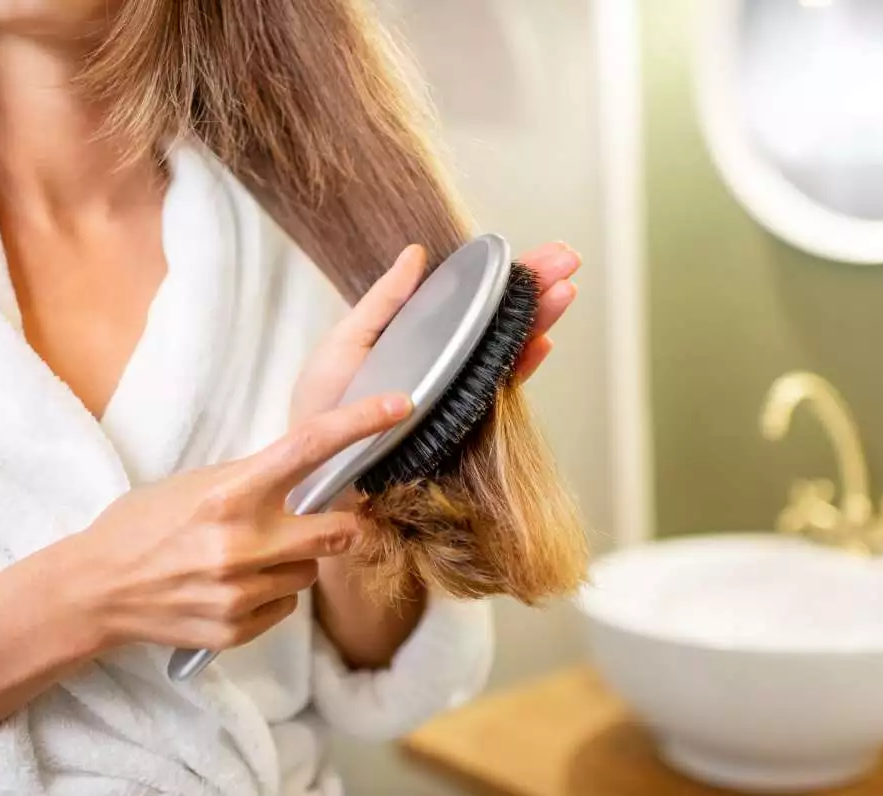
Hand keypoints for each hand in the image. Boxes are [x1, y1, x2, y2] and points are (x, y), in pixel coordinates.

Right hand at [58, 393, 411, 653]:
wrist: (94, 589)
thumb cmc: (145, 525)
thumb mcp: (196, 484)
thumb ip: (255, 481)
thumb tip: (313, 476)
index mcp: (229, 493)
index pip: (308, 448)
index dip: (359, 424)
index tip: (398, 406)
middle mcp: (240, 544)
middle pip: (339, 532)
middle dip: (340, 525)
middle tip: (320, 519)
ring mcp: (240, 592)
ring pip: (312, 573)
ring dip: (296, 561)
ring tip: (251, 556)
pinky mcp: (236, 629)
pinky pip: (287, 608)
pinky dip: (272, 595)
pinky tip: (235, 586)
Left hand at [290, 240, 580, 425]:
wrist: (316, 467)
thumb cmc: (323, 408)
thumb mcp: (347, 342)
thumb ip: (385, 301)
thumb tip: (416, 253)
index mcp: (421, 333)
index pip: (473, 296)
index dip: (507, 271)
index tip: (540, 249)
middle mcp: (446, 360)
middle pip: (500, 317)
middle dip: (535, 287)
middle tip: (566, 258)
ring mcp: (457, 390)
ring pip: (507, 348)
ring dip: (538, 319)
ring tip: (563, 290)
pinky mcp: (458, 422)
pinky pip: (496, 392)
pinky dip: (521, 368)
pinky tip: (540, 343)